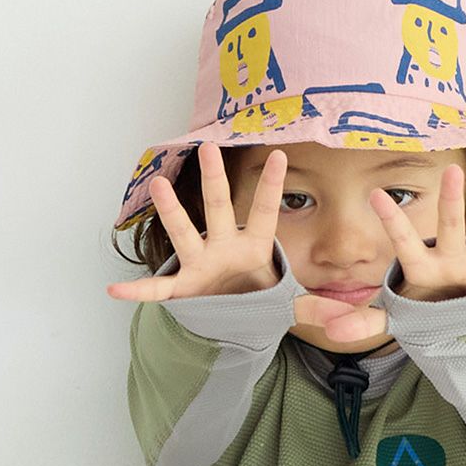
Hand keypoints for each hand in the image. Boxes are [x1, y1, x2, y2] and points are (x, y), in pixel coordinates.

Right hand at [106, 143, 359, 331]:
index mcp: (254, 246)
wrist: (233, 315)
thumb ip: (317, 307)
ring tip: (159, 186)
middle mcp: (223, 246)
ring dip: (172, 212)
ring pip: (185, 233)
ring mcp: (200, 263)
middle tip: (207, 147)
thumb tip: (350, 317)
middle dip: (215, 180)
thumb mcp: (291, 303)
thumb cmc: (260, 296)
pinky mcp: (185, 288)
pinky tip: (115, 289)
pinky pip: (159, 290)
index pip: (266, 212)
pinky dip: (138, 291)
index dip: (272, 187)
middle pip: (220, 209)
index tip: (280, 154)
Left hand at [320, 163, 465, 342]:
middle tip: (451, 169)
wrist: (450, 308)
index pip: (403, 241)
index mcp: (422, 266)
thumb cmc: (421, 304)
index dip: (391, 220)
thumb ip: (364, 322)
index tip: (375, 194)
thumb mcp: (393, 315)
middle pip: (450, 228)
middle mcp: (451, 258)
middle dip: (451, 202)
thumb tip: (329, 331)